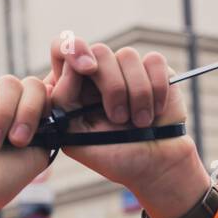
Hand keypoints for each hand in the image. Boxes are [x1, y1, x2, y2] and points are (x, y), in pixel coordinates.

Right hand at [0, 70, 53, 217]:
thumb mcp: (37, 154)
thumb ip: (49, 123)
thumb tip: (52, 90)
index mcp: (29, 122)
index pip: (49, 94)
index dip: (47, 105)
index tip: (42, 128)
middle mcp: (10, 108)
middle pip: (33, 85)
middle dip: (28, 113)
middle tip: (15, 141)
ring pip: (9, 83)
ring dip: (3, 114)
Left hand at [44, 37, 209, 217]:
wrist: (156, 167)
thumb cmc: (116, 157)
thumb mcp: (79, 142)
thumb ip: (62, 110)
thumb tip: (60, 77)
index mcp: (74, 88)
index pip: (62, 50)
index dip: (72, 51)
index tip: (88, 69)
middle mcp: (99, 74)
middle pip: (99, 51)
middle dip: (112, 85)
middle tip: (119, 118)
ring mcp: (126, 71)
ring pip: (127, 56)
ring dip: (137, 93)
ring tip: (140, 122)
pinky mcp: (154, 71)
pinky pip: (154, 61)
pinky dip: (157, 88)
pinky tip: (156, 110)